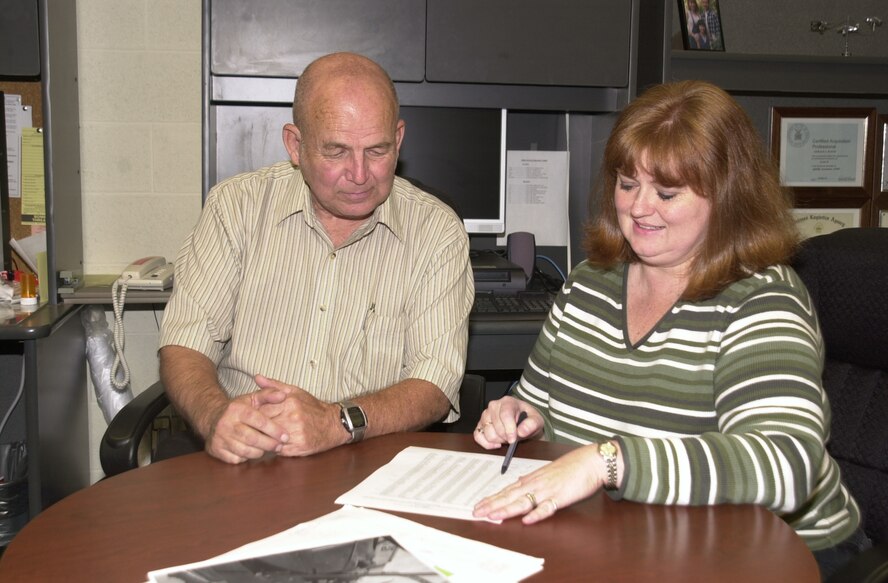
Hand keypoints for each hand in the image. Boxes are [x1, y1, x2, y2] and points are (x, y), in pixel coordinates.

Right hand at [205, 387, 289, 463]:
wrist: (211, 418)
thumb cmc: (238, 409)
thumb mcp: (252, 398)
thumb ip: (268, 395)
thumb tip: (283, 395)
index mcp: (236, 409)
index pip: (259, 421)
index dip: (274, 430)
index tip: (286, 436)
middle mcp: (226, 424)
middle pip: (252, 439)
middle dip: (269, 444)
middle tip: (280, 446)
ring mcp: (220, 438)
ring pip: (245, 451)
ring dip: (260, 452)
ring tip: (268, 448)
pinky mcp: (216, 450)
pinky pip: (236, 459)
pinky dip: (246, 458)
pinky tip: (252, 452)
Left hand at [254, 374, 345, 455]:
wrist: (333, 424)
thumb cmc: (312, 408)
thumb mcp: (295, 392)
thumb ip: (274, 386)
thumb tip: (257, 378)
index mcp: (289, 402)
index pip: (261, 410)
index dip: (255, 416)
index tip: (253, 418)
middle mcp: (292, 417)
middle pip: (264, 426)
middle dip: (258, 428)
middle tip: (254, 429)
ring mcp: (296, 433)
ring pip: (269, 439)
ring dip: (265, 439)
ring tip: (264, 437)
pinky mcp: (299, 447)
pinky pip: (279, 449)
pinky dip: (275, 447)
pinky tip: (276, 443)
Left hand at [472, 445, 603, 523]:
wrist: (591, 461)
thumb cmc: (571, 467)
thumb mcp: (547, 472)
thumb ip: (533, 479)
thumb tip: (520, 482)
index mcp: (532, 479)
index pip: (507, 490)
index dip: (492, 499)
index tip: (478, 505)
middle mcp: (536, 484)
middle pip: (510, 496)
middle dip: (492, 505)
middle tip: (476, 512)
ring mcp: (548, 491)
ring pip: (524, 501)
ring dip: (507, 509)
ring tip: (493, 516)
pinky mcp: (561, 497)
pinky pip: (548, 507)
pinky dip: (537, 514)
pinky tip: (527, 520)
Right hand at [474, 396, 541, 448]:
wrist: (522, 421)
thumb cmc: (527, 419)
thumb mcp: (536, 421)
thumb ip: (532, 424)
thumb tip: (522, 431)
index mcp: (508, 402)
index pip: (505, 415)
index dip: (509, 429)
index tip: (513, 439)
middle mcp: (494, 406)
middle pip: (496, 426)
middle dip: (506, 436)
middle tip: (513, 437)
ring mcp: (485, 415)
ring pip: (488, 433)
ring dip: (498, 440)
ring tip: (506, 437)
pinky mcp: (480, 425)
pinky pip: (478, 436)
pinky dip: (486, 443)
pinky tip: (496, 444)